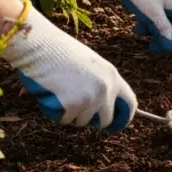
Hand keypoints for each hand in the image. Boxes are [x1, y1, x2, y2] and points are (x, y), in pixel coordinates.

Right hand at [1, 4, 136, 130]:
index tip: (115, 126)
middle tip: (76, 112)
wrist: (41, 45)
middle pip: (105, 120)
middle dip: (91, 121)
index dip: (123, 118)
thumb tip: (100, 110)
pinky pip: (64, 119)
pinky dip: (55, 112)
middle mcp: (106, 88)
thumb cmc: (59, 53)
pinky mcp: (73, 105)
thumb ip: (98, 84)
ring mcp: (91, 98)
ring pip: (82, 121)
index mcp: (112, 76)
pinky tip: (51, 94)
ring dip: (70, 114)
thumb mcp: (89, 66)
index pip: (130, 103)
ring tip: (59, 92)